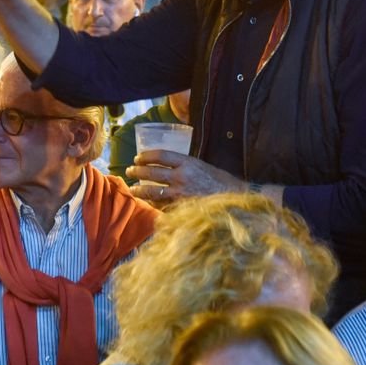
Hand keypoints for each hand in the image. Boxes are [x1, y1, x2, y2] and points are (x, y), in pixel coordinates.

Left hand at [126, 151, 241, 204]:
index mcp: (188, 163)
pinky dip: (153, 204)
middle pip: (151, 173)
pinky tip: (149, 202)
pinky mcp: (181, 209)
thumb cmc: (221, 182)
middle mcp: (181, 177)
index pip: (160, 155)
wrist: (236, 200)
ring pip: (152, 192)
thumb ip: (184, 166)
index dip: (146, 156)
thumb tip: (165, 166)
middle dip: (137, 172)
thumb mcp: (202, 166)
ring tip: (133, 189)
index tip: (138, 158)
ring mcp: (180, 195)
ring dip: (140, 190)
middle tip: (129, 171)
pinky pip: (161, 206)